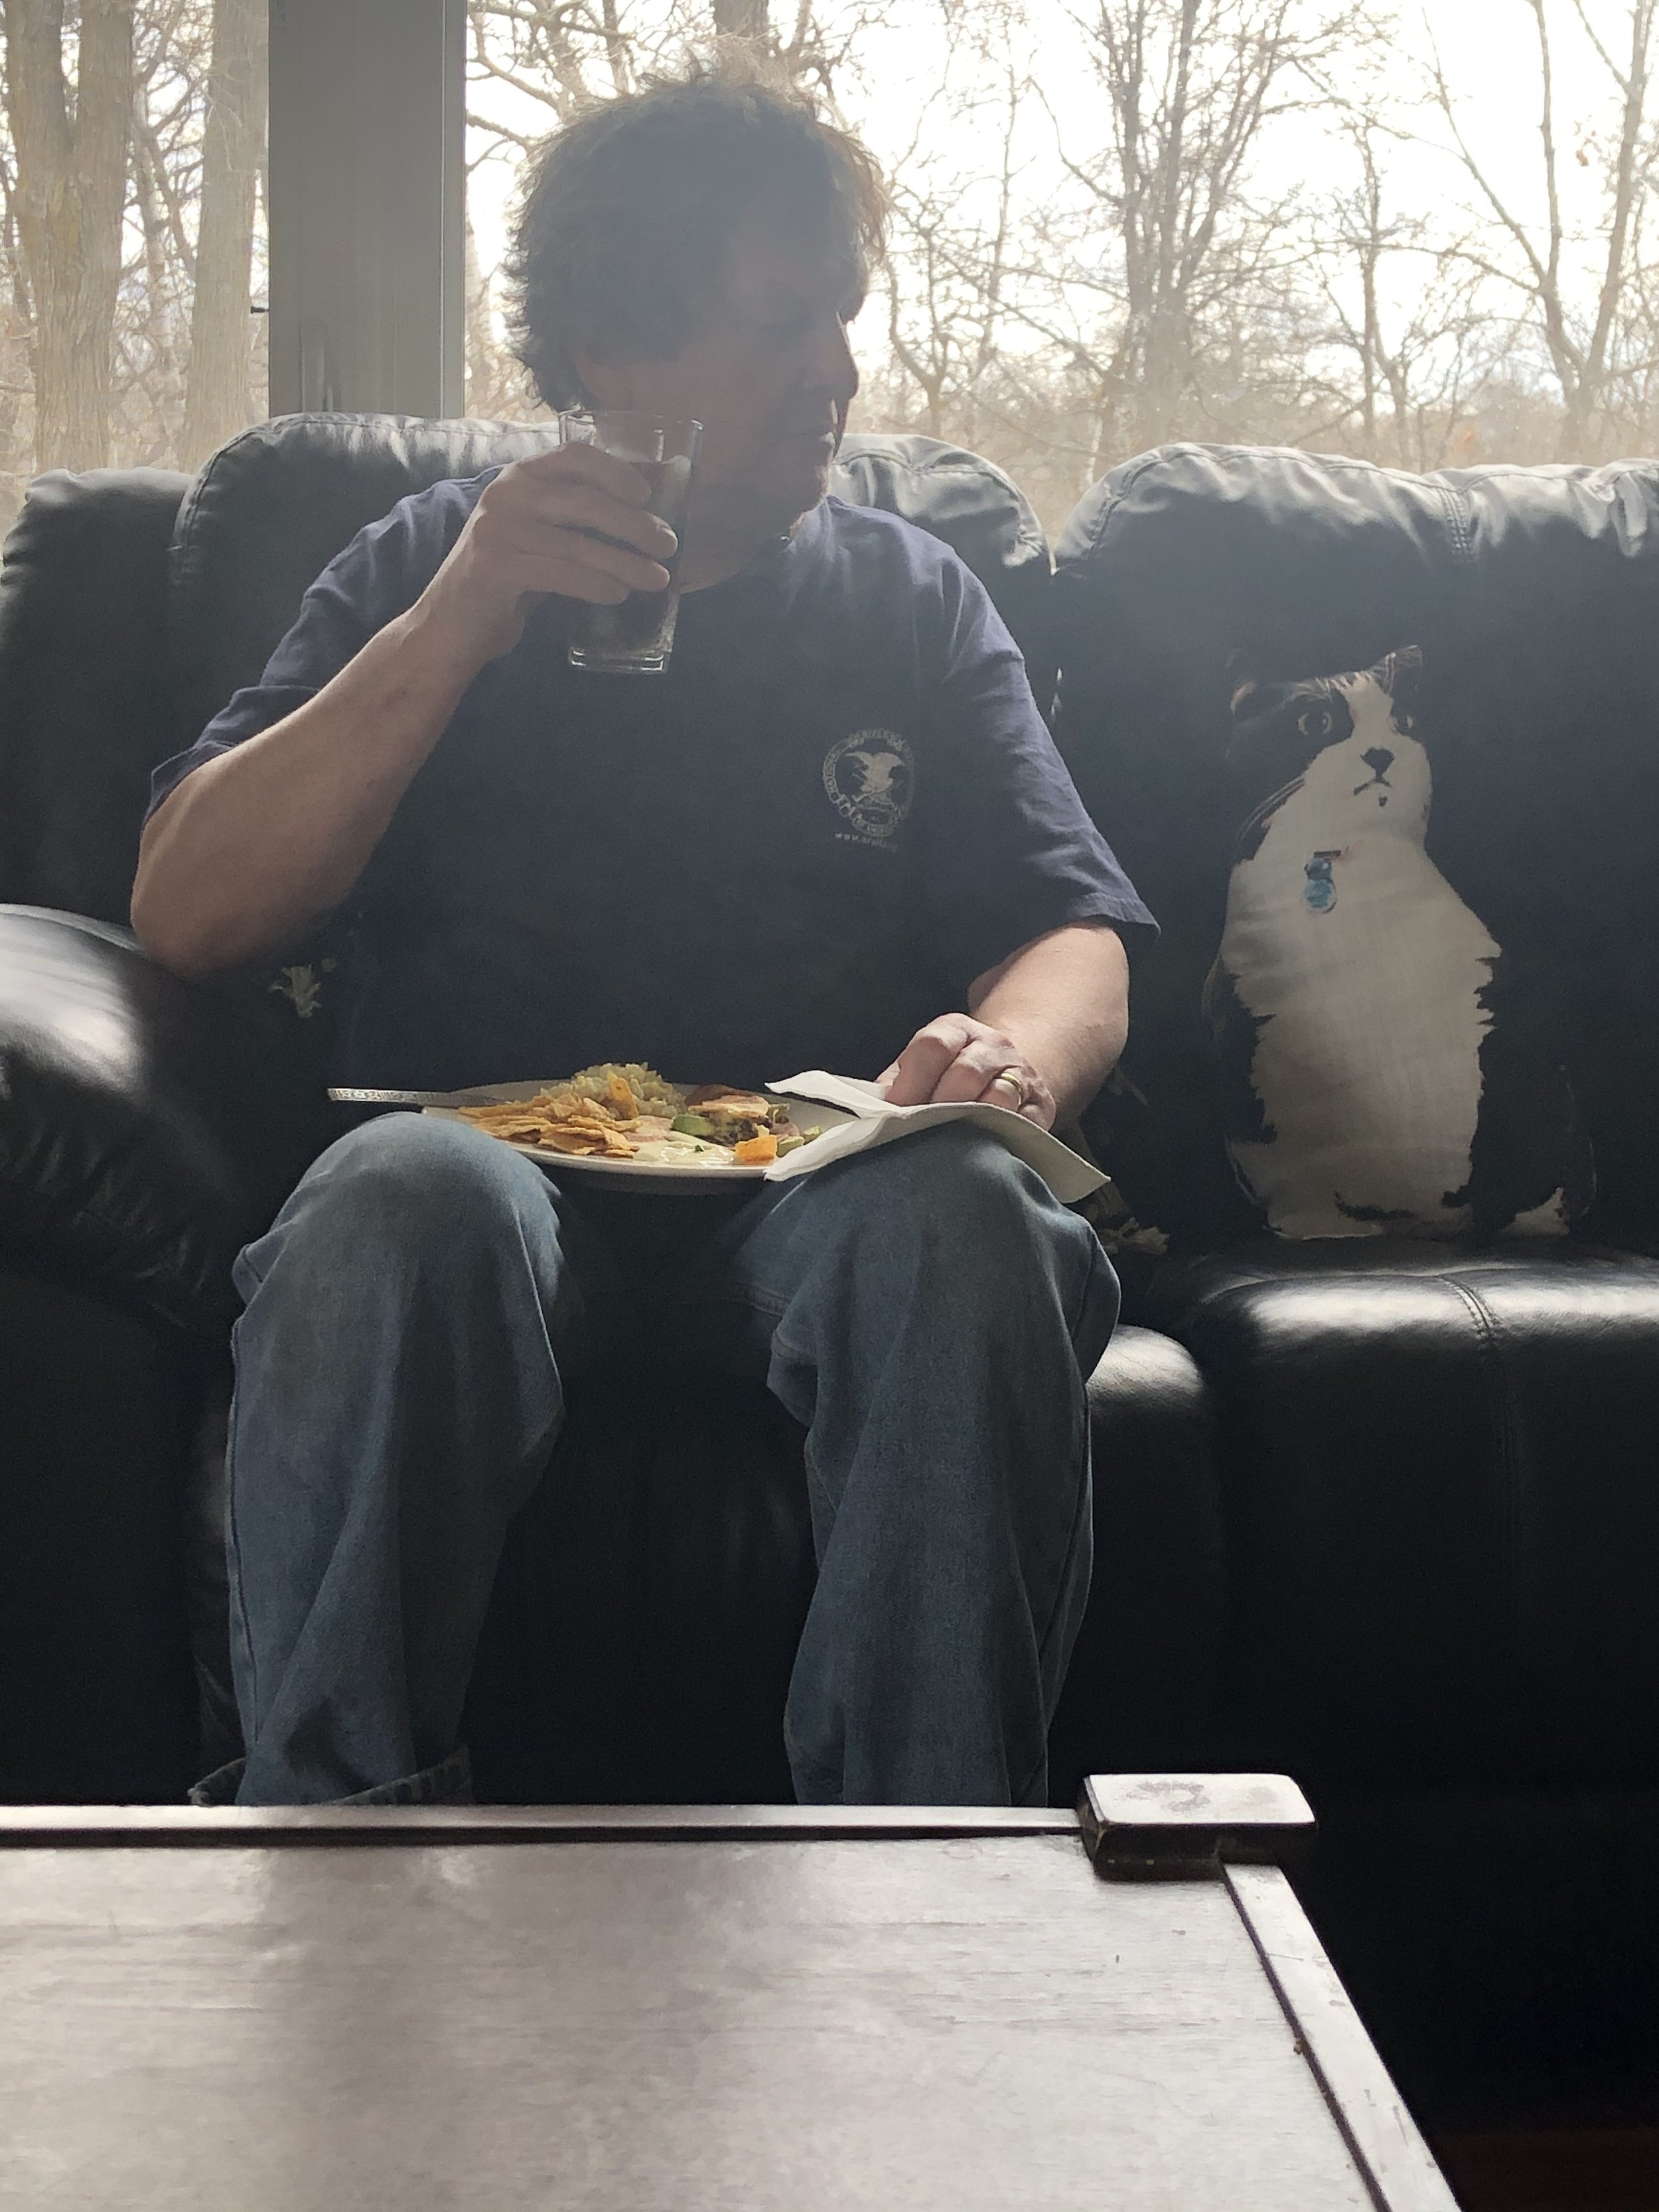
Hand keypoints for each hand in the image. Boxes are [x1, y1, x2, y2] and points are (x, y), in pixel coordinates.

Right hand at [419, 445, 679, 664]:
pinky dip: (595, 584)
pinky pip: (560, 573)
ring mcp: (498, 529)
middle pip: (585, 501)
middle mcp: (507, 495)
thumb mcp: (538, 537)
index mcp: (520, 478)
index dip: (615, 471)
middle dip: (634, 524)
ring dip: (625, 562)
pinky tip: (619, 595)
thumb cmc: (505, 580)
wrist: (451, 624)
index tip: (647, 495)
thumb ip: (571, 521)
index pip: (574, 455)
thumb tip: (641, 524)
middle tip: (668, 545)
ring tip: (657, 579)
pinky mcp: (496, 567)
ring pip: (578, 542)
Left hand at [879, 1014, 1057, 1128]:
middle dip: (940, 1106)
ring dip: (973, 1123)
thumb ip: (893, 1087)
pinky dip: (1003, 1138)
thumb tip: (864, 1116)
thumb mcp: (919, 1068)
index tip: (895, 1112)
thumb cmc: (947, 1077)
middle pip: (966, 1072)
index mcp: (954, 1030)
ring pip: (1000, 1097)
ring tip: (950, 1145)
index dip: (911, 1081)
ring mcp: (1020, 1073)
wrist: (1005, 1070)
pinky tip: (983, 1151)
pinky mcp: (1041, 1104)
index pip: (932, 1046)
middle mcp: (991, 1046)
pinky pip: (1025, 1122)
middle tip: (921, 1133)